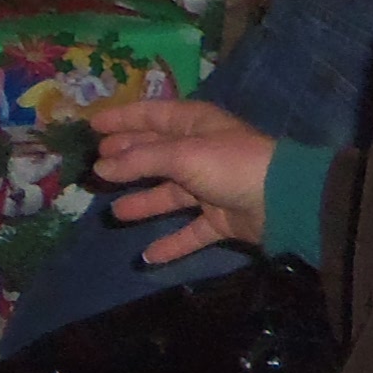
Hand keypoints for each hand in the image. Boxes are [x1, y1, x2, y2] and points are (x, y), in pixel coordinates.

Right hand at [83, 97, 280, 266]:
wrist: (281, 199)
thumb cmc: (230, 164)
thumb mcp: (182, 154)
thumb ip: (139, 161)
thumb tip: (100, 167)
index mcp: (193, 124)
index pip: (150, 116)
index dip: (121, 120)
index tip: (91, 127)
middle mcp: (199, 151)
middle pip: (156, 155)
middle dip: (126, 161)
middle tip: (95, 170)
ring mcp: (210, 186)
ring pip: (169, 194)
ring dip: (143, 203)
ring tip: (115, 213)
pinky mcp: (220, 218)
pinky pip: (189, 232)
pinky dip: (171, 244)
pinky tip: (147, 257)